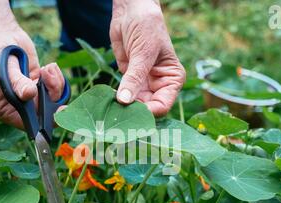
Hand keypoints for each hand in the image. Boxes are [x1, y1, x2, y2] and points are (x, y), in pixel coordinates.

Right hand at [0, 25, 64, 128]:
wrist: (2, 35)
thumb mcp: (5, 66)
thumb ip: (17, 81)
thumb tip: (29, 94)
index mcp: (4, 110)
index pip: (27, 123)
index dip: (45, 120)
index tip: (60, 110)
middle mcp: (18, 108)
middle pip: (45, 113)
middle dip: (52, 94)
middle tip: (49, 76)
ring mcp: (31, 99)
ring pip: (53, 101)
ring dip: (55, 84)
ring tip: (47, 68)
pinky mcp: (40, 88)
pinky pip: (56, 91)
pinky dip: (56, 79)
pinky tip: (49, 67)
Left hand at [111, 0, 185, 115]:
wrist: (131, 11)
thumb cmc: (146, 27)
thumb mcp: (143, 52)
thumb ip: (134, 78)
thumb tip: (124, 101)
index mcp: (172, 79)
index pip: (163, 106)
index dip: (149, 112)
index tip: (132, 112)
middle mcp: (159, 85)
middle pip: (148, 109)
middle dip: (134, 112)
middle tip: (118, 113)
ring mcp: (143, 84)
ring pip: (135, 106)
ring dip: (124, 108)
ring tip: (111, 109)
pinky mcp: (129, 81)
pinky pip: (123, 97)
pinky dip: (116, 99)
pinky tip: (109, 99)